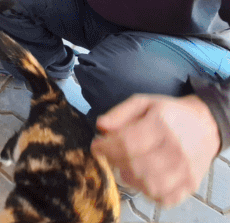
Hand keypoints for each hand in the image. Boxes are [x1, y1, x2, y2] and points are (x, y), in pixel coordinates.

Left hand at [91, 94, 220, 206]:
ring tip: (127, 165)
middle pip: (135, 166)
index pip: (127, 143)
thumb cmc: (170, 114)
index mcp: (162, 125)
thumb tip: (100, 127)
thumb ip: (119, 113)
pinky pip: (163, 198)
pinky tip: (144, 178)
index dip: (106, 148)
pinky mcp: (190, 185)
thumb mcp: (144, 103)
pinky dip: (149, 192)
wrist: (206, 126)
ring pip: (148, 186)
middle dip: (114, 162)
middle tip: (110, 155)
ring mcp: (185, 170)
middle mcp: (176, 150)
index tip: (96, 146)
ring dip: (130, 177)